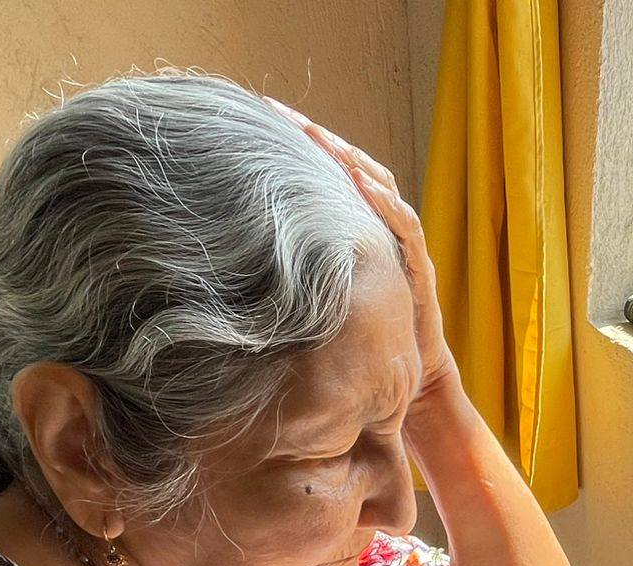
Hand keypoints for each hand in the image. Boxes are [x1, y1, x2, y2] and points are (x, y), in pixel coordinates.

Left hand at [266, 98, 457, 398]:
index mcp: (353, 236)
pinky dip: (382, 201)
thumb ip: (278, 284)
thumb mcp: (307, 309)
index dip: (296, 151)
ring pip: (380, 188)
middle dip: (318, 140)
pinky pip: (405, 227)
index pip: (327, 179)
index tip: (255, 123)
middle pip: (351, 171)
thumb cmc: (355, 348)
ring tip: (319, 137)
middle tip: (278, 114)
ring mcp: (401, 249)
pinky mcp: (418, 272)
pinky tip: (359, 182)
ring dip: (349, 160)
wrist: (408, 385)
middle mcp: (378, 233)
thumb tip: (214, 273)